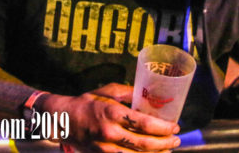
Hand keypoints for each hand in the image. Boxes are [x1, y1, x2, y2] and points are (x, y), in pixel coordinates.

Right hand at [40, 83, 179, 152]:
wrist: (62, 120)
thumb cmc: (86, 102)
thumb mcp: (106, 91)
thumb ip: (128, 92)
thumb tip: (148, 94)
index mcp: (112, 113)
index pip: (144, 123)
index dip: (164, 127)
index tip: (175, 126)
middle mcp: (109, 132)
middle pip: (144, 144)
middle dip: (165, 143)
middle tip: (176, 140)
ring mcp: (105, 149)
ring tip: (168, 150)